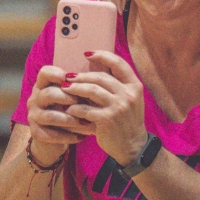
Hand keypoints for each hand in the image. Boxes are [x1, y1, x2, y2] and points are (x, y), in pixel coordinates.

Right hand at [26, 65, 87, 162]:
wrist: (55, 138)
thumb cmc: (68, 111)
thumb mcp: (72, 96)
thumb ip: (80, 86)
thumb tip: (101, 71)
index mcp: (43, 85)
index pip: (45, 73)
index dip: (56, 73)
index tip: (69, 77)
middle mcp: (35, 99)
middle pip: (49, 93)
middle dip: (68, 98)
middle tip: (84, 102)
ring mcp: (34, 116)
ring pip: (51, 116)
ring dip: (71, 120)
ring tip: (86, 123)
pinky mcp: (36, 133)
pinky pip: (51, 134)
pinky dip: (68, 136)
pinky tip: (81, 138)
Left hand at [60, 51, 147, 165]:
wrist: (133, 146)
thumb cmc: (127, 121)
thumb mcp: (129, 100)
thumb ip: (116, 85)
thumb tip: (94, 67)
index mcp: (134, 86)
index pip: (119, 63)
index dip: (102, 56)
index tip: (87, 54)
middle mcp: (128, 94)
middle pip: (100, 77)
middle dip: (82, 75)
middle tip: (68, 76)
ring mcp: (118, 107)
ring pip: (92, 90)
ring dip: (75, 88)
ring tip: (65, 88)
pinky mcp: (107, 119)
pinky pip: (86, 109)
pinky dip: (75, 108)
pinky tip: (69, 108)